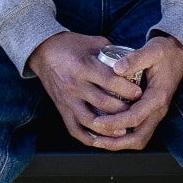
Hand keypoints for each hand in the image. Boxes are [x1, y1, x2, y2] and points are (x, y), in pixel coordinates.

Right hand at [28, 31, 144, 147]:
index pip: (108, 80)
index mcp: (82, 66)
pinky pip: (74, 129)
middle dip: (122, 110)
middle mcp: (73, 85)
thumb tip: (135, 63)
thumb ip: (113, 53)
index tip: (139, 93)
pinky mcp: (61, 109)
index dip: (126, 89)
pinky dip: (88, 138)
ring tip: (123, 130)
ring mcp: (66, 99)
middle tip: (137, 112)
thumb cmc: (70, 46)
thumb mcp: (93, 42)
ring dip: (107, 128)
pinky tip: (101, 140)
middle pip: (102, 103)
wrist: (43, 52)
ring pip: (89, 120)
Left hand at [87, 33, 182, 151]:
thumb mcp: (152, 50)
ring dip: (119, 144)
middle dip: (116, 142)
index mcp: (158, 97)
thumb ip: (135, 59)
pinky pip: (138, 133)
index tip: (97, 122)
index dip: (115, 122)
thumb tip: (117, 69)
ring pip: (139, 139)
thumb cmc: (164, 52)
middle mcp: (158, 110)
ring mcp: (156, 114)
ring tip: (99, 141)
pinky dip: (123, 138)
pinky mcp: (151, 114)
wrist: (178, 54)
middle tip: (96, 139)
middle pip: (138, 137)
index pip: (135, 117)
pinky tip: (108, 134)